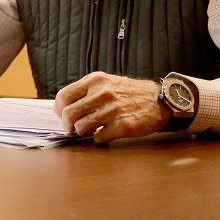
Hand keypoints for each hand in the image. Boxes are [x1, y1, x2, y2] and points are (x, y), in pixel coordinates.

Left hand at [53, 72, 169, 142]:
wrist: (160, 99)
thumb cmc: (130, 93)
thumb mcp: (107, 82)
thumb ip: (86, 91)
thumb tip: (62, 108)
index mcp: (95, 80)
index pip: (64, 96)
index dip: (59, 110)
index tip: (62, 116)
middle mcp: (102, 93)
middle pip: (69, 114)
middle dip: (68, 125)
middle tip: (73, 129)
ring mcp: (112, 110)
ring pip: (81, 128)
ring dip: (83, 133)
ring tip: (90, 130)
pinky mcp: (123, 125)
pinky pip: (98, 138)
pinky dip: (99, 138)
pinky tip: (106, 133)